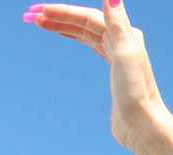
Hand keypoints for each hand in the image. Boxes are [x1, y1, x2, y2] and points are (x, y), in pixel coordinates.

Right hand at [22, 2, 172, 154]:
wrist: (142, 123)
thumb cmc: (134, 91)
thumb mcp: (126, 54)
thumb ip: (119, 23)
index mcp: (126, 35)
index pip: (88, 17)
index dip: (63, 12)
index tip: (37, 12)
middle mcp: (124, 41)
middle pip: (86, 22)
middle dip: (58, 17)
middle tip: (29, 16)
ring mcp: (119, 55)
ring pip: (87, 33)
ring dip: (64, 25)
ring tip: (39, 22)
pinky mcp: (115, 71)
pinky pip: (92, 45)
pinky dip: (76, 37)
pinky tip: (65, 35)